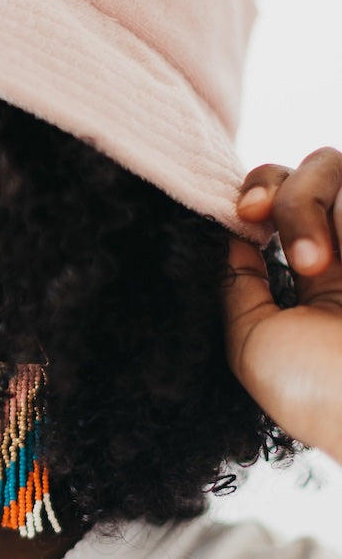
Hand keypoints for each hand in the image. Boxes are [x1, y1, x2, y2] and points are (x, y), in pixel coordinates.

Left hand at [225, 148, 341, 463]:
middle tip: (257, 217)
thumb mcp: (252, 342)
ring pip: (333, 165)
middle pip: (307, 170)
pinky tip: (331, 260)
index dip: (256, 194)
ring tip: (312, 264)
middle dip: (273, 185)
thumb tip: (227, 237)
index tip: (240, 214)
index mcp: (317, 278)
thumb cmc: (318, 392)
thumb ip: (238, 285)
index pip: (281, 204)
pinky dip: (341, 210)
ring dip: (306, 203)